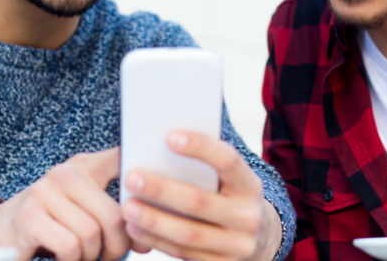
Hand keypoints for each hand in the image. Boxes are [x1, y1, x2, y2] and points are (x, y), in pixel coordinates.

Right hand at [0, 147, 135, 260]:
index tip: (151, 211)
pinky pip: (69, 246)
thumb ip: (112, 211)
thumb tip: (147, 235)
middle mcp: (64, 173)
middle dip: (118, 246)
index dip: (143, 188)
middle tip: (109, 257)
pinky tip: (65, 260)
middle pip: (114, 215)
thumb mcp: (80, 208)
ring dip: (91, 257)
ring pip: (92, 234)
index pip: (123, 160)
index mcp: (83, 166)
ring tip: (83, 258)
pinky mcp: (29, 218)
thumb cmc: (47, 226)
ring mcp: (44, 193)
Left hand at [121, 131, 281, 260]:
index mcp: (250, 185)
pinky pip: (183, 253)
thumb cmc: (229, 197)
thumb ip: (205, 168)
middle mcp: (248, 216)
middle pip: (200, 201)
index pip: (228, 161)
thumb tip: (161, 148)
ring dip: (153, 220)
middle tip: (132, 177)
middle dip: (162, 189)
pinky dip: (156, 240)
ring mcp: (238, 245)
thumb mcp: (229, 181)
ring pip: (189, 233)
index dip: (200, 147)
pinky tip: (134, 228)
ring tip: (127, 207)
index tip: (169, 137)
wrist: (259, 239)